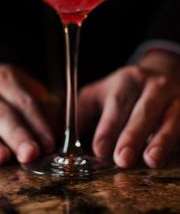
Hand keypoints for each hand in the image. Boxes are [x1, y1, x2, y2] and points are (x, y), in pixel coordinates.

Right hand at [0, 62, 60, 164]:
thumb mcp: (18, 83)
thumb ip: (37, 103)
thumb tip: (59, 125)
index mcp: (4, 79)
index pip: (24, 103)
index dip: (37, 123)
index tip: (49, 144)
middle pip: (1, 114)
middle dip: (17, 135)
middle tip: (30, 154)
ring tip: (1, 158)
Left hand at [78, 51, 179, 167]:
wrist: (162, 74)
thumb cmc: (124, 91)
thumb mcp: (100, 93)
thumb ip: (82, 112)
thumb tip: (66, 138)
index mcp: (127, 80)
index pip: (117, 103)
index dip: (108, 127)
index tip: (99, 148)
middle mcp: (154, 86)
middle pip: (144, 111)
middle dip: (133, 136)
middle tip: (122, 159)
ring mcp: (176, 97)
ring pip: (170, 118)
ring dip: (161, 140)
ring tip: (151, 160)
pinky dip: (176, 142)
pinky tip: (169, 156)